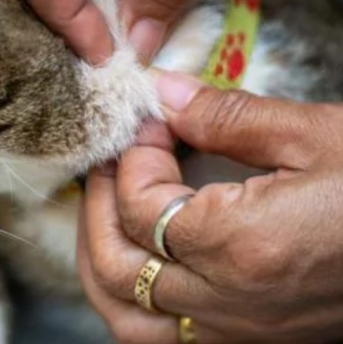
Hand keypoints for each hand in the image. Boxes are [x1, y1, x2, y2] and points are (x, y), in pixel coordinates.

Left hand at [77, 70, 342, 343]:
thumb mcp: (318, 135)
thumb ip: (228, 116)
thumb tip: (166, 94)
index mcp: (242, 246)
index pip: (139, 206)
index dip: (132, 156)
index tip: (151, 124)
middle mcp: (230, 304)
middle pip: (114, 267)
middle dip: (94, 205)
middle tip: (109, 161)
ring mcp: (239, 336)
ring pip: (126, 319)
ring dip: (101, 262)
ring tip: (107, 211)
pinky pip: (160, 342)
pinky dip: (132, 305)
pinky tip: (141, 264)